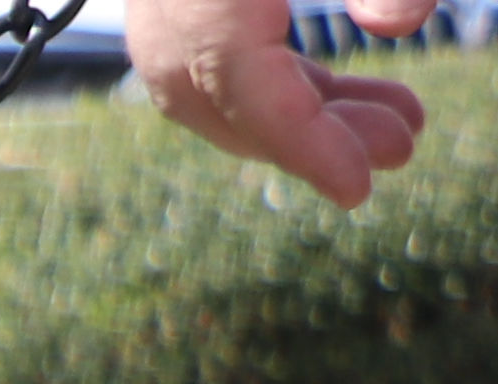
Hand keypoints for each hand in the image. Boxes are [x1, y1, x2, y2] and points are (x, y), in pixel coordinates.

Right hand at [124, 0, 437, 208]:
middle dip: (319, 138)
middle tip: (401, 147)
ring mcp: (156, 26)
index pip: (254, 94)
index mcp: (203, 8)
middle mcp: (166, 28)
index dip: (308, 145)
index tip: (357, 187)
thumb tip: (406, 24)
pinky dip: (275, 88)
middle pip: (237, 109)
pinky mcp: (166, 18)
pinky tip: (331, 93)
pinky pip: (215, 71)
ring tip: (386, 120)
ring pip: (223, 98)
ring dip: (304, 116)